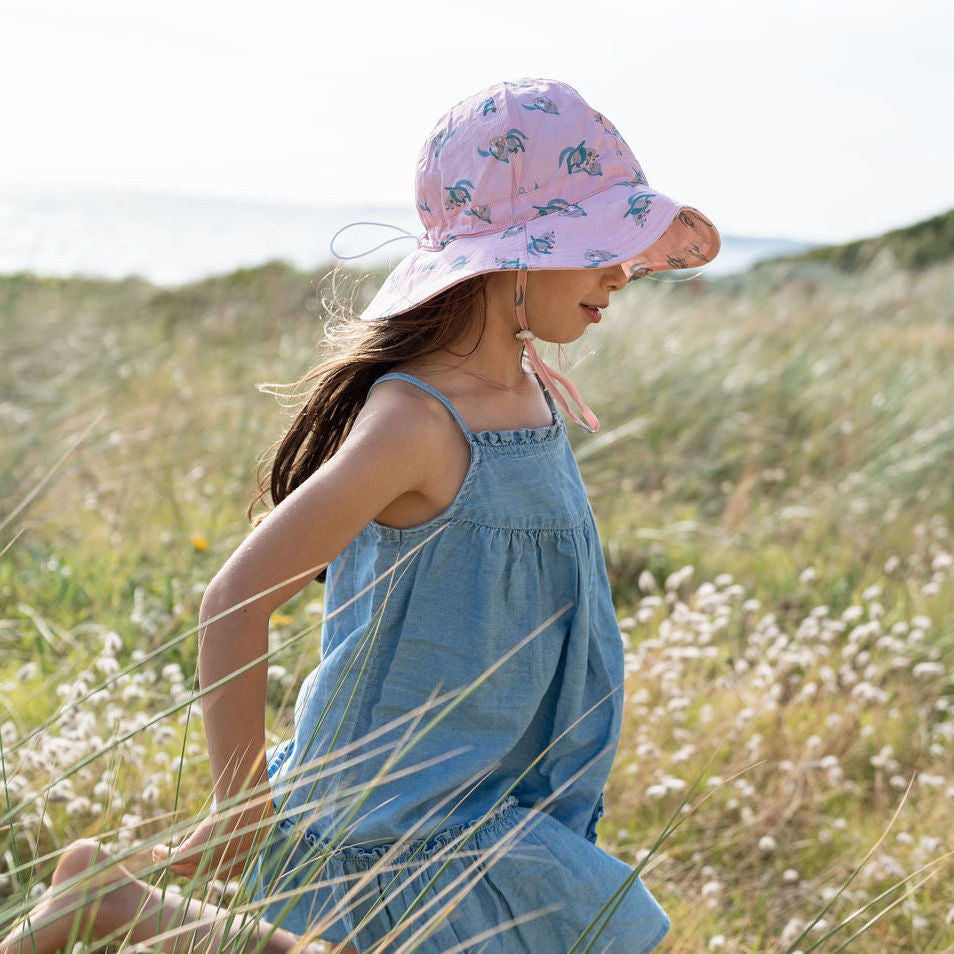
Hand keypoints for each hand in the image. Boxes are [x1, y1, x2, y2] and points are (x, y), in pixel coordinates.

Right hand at [152, 796, 274, 879]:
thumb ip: (251, 824)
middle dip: (180, 868)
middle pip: (194, 873)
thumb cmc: (255, 810)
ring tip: (158, 854)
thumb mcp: (254, 820)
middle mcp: (219, 869)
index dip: (200, 867)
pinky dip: (162, 855)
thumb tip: (258, 812)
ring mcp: (205, 863)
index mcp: (237, 865)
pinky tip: (156, 850)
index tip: (190, 861)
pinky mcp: (193, 852)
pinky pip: (172, 859)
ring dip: (167, 862)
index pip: (214, 871)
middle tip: (169, 861)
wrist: (249, 806)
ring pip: (181, 868)